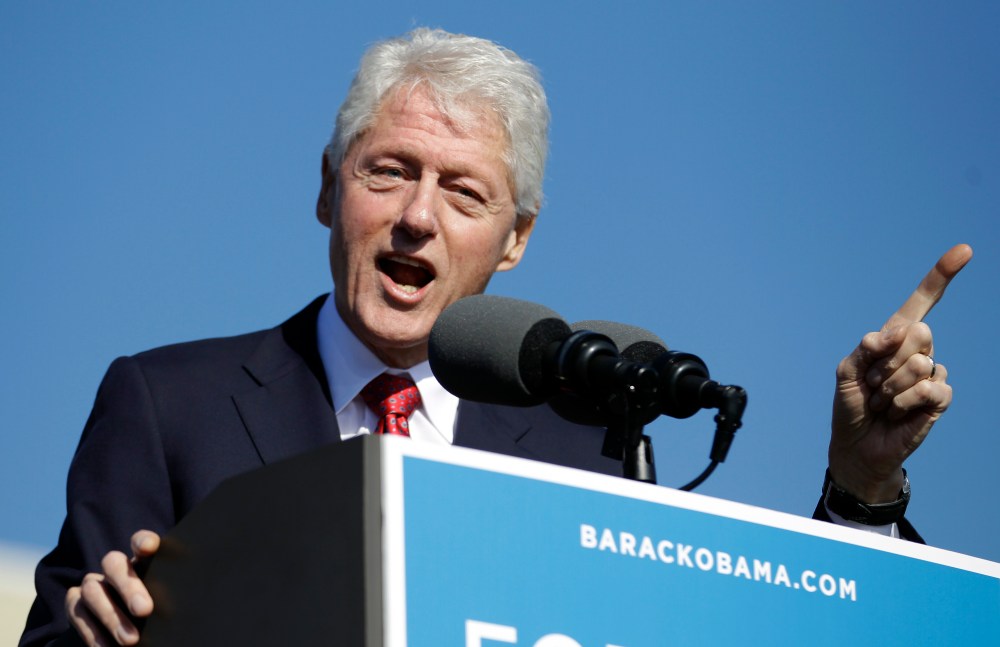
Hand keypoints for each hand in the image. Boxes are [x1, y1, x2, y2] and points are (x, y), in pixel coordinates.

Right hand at [65, 530, 159, 645]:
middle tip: (145, 610)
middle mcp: (115, 569)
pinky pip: (77, 614)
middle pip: (114, 564)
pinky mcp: (75, 605)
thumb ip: (170, 596)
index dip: (142, 540)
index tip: (148, 547)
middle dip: (128, 586)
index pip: (140, 541)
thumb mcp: (166, 601)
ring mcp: (93, 585)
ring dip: (111, 617)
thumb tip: (187, 606)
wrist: (130, 633)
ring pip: (92, 590)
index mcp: (142, 561)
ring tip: (130, 640)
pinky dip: (92, 633)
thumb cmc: (157, 615)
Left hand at [829, 244, 972, 502]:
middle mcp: (917, 351)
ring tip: (882, 403)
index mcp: (893, 338)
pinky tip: (897, 413)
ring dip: (890, 388)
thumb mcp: (846, 372)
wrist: (856, 445)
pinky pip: (931, 388)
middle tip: (873, 384)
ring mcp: (931, 374)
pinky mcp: (939, 399)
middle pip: (917, 332)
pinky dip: (905, 402)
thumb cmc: (851, 405)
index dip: (941, 276)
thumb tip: (891, 334)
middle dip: (885, 362)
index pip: (921, 302)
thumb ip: (865, 349)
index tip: (964, 251)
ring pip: (919, 363)